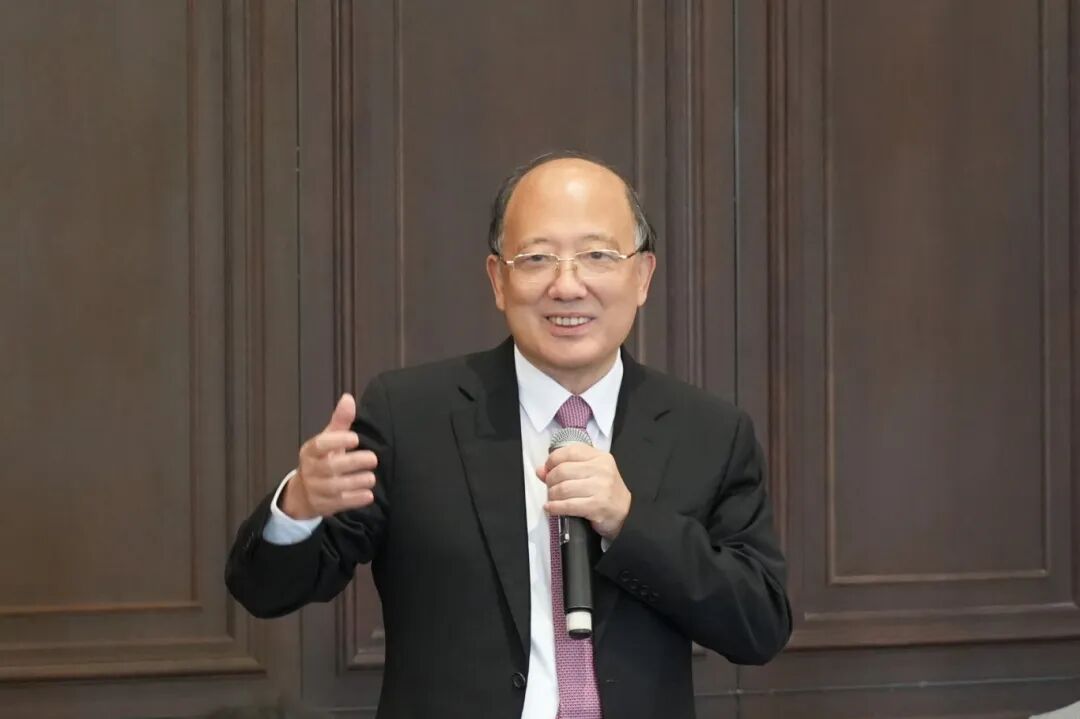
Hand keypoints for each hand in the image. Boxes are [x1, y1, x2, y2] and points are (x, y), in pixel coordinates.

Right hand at [282, 393, 378, 518]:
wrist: (303, 493)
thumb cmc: (322, 459)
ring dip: (356, 482)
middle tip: (373, 458)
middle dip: (353, 463)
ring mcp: (316, 489)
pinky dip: (355, 500)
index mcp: (310, 451)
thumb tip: (349, 398)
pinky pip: (340, 504)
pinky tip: (368, 495)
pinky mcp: (324, 505)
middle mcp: (311, 470)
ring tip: (371, 477)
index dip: (337, 441)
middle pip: (330, 467)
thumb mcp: (327, 440)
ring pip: (335, 487)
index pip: (320, 445)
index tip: (356, 438)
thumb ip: (340, 421)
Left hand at [537, 445, 631, 539]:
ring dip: (552, 495)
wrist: (626, 513)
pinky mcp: (597, 506)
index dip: (552, 460)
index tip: (547, 468)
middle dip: (550, 480)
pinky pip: (568, 505)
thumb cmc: (605, 491)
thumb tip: (540, 470)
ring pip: (563, 488)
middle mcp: (601, 470)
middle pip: (562, 470)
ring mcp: (601, 488)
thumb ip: (566, 468)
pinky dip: (555, 507)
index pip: (569, 452)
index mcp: (600, 457)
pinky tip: (551, 508)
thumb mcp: (591, 473)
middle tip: (550, 487)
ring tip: (552, 498)